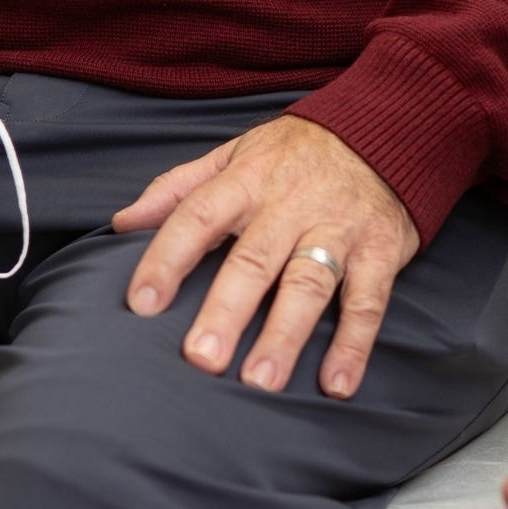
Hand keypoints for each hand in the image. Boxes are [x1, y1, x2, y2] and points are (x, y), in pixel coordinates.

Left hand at [112, 114, 419, 398]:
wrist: (386, 125)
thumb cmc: (298, 151)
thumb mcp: (237, 153)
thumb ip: (179, 187)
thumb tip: (121, 224)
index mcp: (249, 180)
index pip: (199, 215)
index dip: (168, 256)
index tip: (141, 303)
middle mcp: (292, 204)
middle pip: (254, 258)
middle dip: (228, 309)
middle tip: (201, 360)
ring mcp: (339, 226)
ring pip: (309, 281)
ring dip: (286, 333)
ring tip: (261, 382)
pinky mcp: (380, 248)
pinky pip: (368, 298)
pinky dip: (355, 342)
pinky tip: (337, 383)